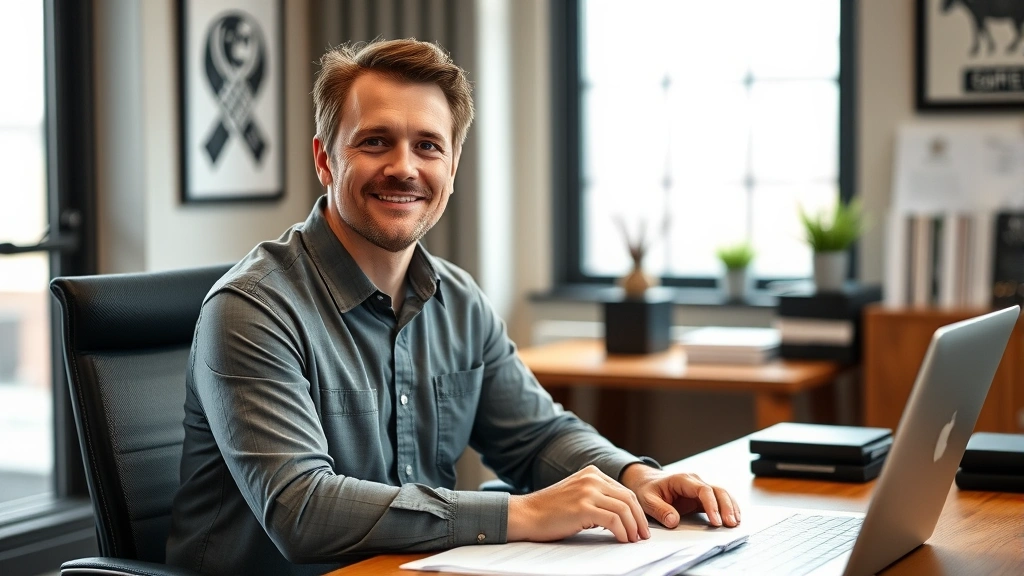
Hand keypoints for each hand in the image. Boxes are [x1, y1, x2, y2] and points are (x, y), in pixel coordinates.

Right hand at [507, 465, 649, 542]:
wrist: (526, 514)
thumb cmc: (550, 511)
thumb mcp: (577, 495)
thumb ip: (597, 497)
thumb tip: (621, 515)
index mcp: (592, 473)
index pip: (624, 490)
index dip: (636, 510)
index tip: (640, 525)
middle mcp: (592, 478)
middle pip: (628, 498)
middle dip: (639, 519)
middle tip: (642, 536)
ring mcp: (587, 491)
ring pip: (624, 509)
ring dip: (633, 527)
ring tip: (633, 540)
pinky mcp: (583, 507)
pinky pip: (614, 520)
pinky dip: (622, 532)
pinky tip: (622, 539)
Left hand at [619, 464, 740, 528]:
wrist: (646, 482)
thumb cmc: (647, 489)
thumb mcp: (647, 500)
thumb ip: (660, 510)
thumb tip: (674, 521)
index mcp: (681, 479)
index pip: (703, 490)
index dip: (711, 505)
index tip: (716, 521)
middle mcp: (694, 482)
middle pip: (717, 490)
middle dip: (726, 507)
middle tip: (730, 524)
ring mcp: (699, 489)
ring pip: (721, 494)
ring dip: (730, 507)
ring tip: (735, 523)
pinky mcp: (701, 498)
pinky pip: (718, 500)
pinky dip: (728, 508)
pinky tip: (734, 518)